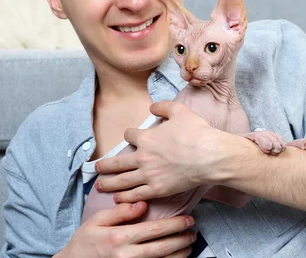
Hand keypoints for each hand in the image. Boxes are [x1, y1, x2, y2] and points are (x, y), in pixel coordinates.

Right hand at [55, 201, 195, 257]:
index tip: (187, 219)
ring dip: (179, 254)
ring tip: (189, 244)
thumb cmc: (85, 241)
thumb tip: (142, 204)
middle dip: (181, 239)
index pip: (153, 230)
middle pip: (162, 247)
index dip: (174, 225)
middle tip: (193, 231)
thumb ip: (120, 212)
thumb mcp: (97, 221)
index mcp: (119, 237)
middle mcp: (126, 255)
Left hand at [95, 100, 227, 201]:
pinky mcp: (157, 189)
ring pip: (122, 181)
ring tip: (100, 185)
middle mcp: (142, 157)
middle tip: (96, 168)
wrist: (209, 156)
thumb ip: (163, 106)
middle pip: (117, 162)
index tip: (130, 137)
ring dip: (109, 183)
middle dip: (105, 165)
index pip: (129, 135)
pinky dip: (125, 197)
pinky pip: (136, 194)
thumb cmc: (196, 132)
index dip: (129, 135)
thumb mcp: (179, 111)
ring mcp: (148, 175)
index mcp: (146, 138)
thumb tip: (153, 107)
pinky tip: (118, 199)